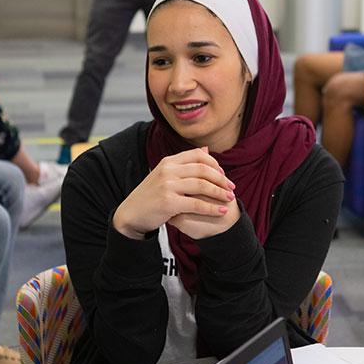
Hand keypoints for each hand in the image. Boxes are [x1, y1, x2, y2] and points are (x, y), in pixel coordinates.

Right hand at [113, 147, 234, 239]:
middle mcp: (168, 170)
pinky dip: (212, 208)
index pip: (197, 155)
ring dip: (220, 192)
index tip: (223, 174)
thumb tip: (206, 149)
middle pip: (203, 169)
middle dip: (221, 178)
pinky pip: (197, 204)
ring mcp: (168, 186)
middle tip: (232, 187)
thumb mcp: (165, 174)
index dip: (214, 164)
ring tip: (230, 198)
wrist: (131, 214)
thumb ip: (185, 163)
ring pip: (202, 185)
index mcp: (168, 162)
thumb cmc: (150, 196)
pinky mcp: (169, 203)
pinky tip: (221, 211)